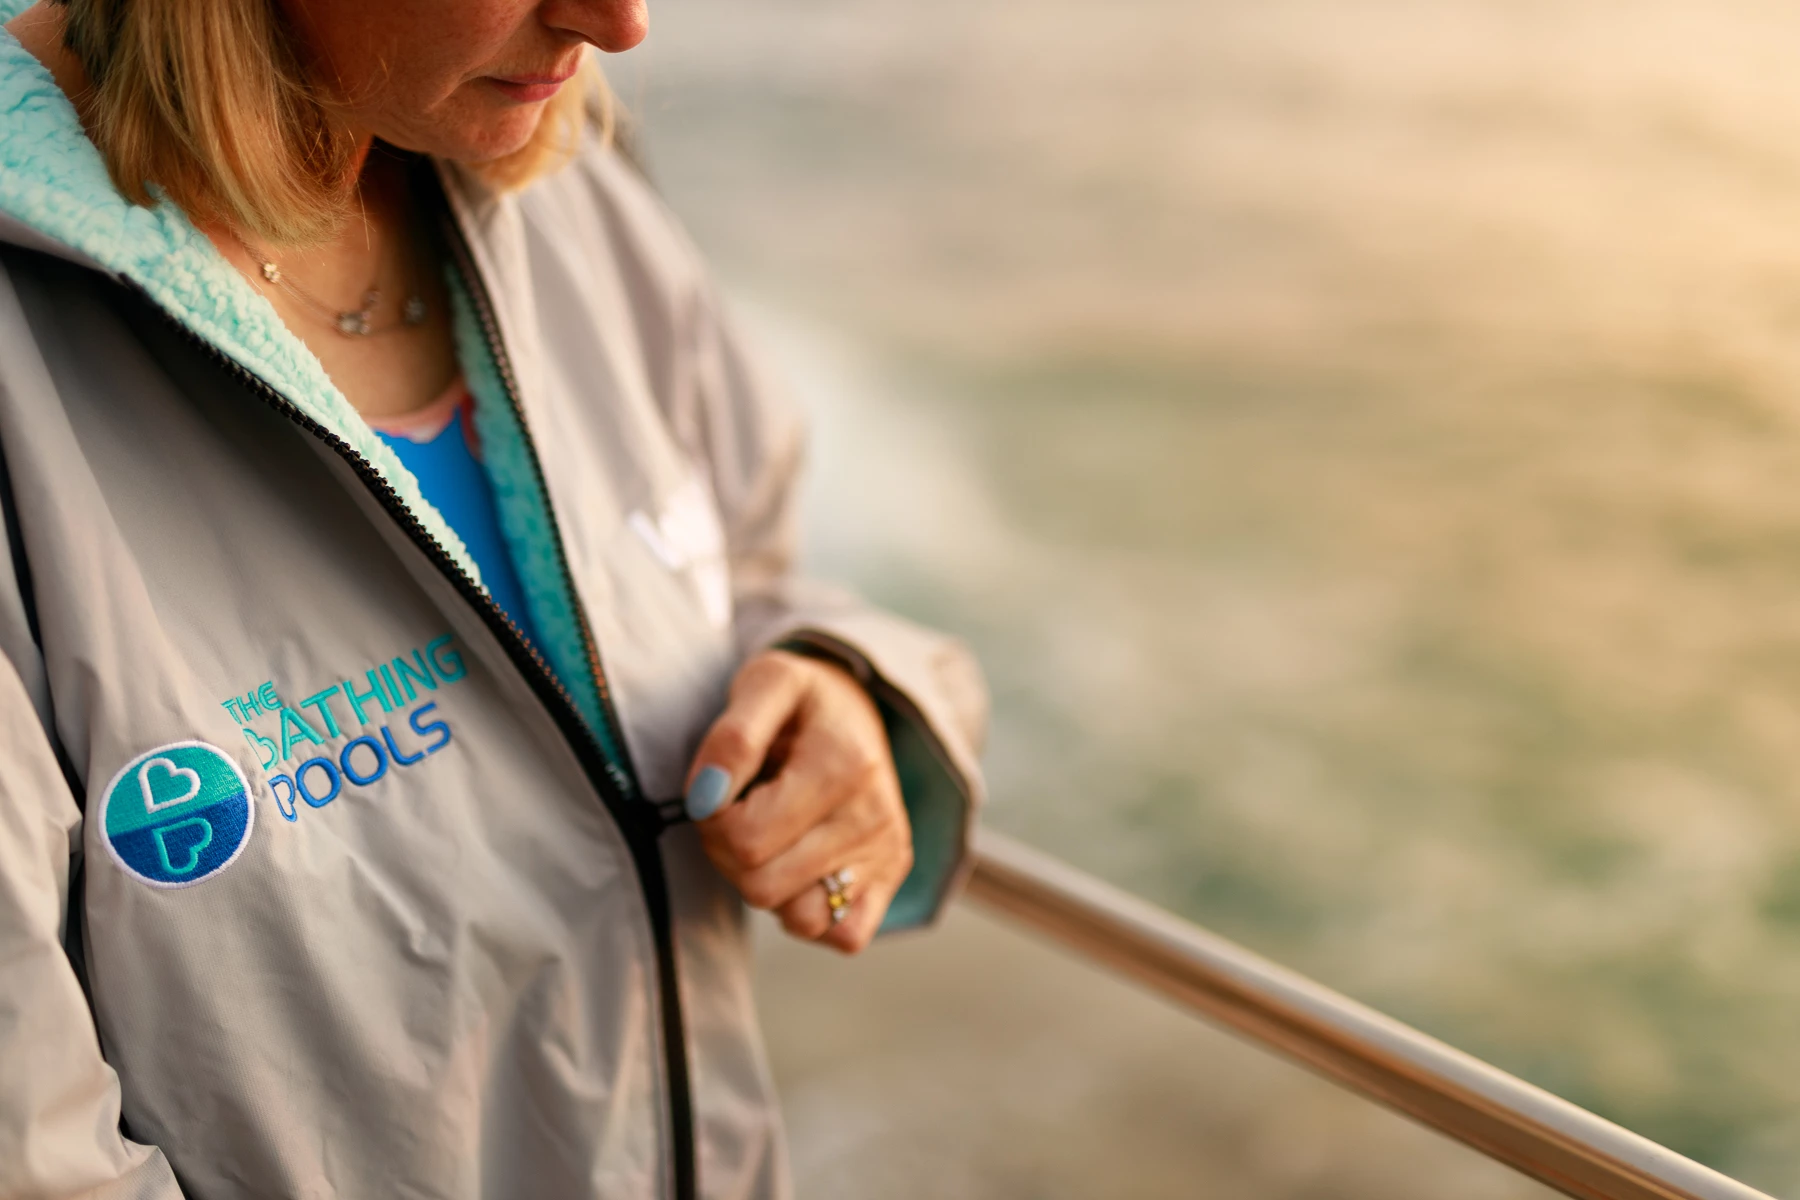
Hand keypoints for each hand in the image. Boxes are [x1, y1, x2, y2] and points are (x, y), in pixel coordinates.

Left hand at [684, 649, 911, 952]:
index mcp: (843, 765)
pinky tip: (799, 868)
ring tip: (772, 837)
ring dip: (766, 884)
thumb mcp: (764, 685)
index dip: (711, 821)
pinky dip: (810, 913)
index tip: (719, 790)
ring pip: (798, 919)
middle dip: (730, 854)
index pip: (745, 839)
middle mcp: (873, 816)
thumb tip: (704, 798)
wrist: (855, 706)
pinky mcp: (891, 877)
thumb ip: (731, 738)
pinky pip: (842, 936)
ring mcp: (886, 852)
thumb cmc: (801, 700)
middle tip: (740, 811)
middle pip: (763, 886)